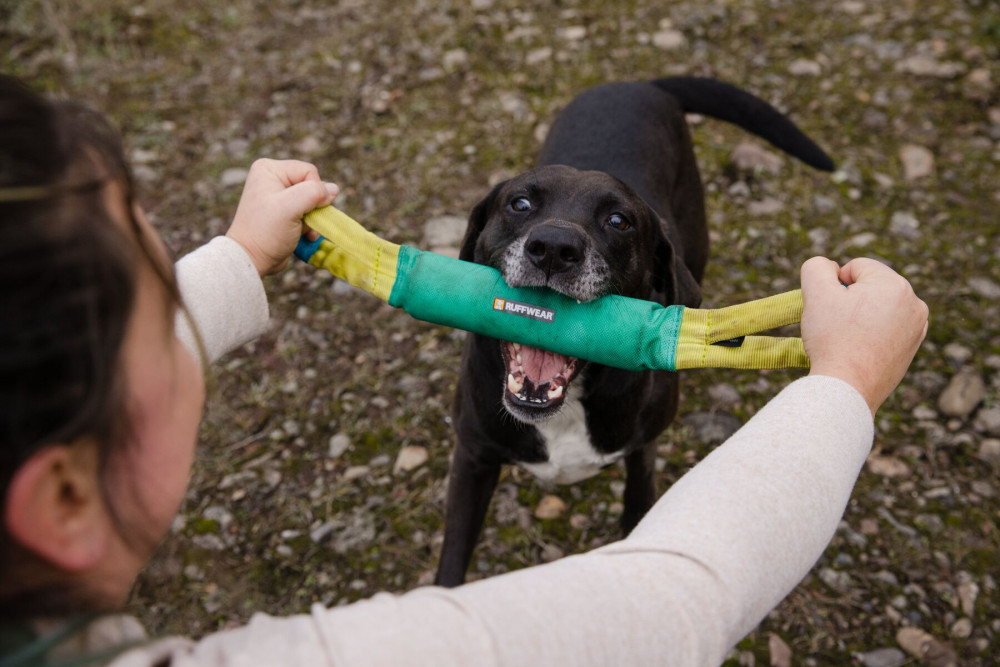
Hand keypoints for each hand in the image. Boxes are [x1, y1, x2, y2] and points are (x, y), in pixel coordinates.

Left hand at [226, 159, 338, 275]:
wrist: (251, 260)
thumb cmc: (266, 231)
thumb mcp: (290, 207)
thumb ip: (314, 193)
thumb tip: (334, 189)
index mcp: (270, 169)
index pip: (309, 171)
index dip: (314, 191)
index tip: (304, 210)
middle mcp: (273, 179)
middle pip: (312, 186)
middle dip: (314, 206)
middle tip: (304, 222)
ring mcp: (278, 196)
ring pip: (312, 202)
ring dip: (313, 219)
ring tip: (304, 231)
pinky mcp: (284, 213)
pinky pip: (307, 213)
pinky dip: (310, 226)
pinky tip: (305, 236)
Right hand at [800, 257, 928, 414]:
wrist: (848, 388)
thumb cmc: (832, 339)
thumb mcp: (816, 293)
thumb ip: (817, 267)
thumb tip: (831, 268)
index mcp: (895, 284)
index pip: (856, 267)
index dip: (835, 285)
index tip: (830, 310)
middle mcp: (914, 303)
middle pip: (870, 287)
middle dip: (850, 300)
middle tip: (837, 326)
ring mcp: (917, 327)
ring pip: (878, 307)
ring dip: (860, 316)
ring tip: (848, 339)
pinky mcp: (912, 347)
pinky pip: (886, 328)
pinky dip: (871, 333)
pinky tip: (859, 348)